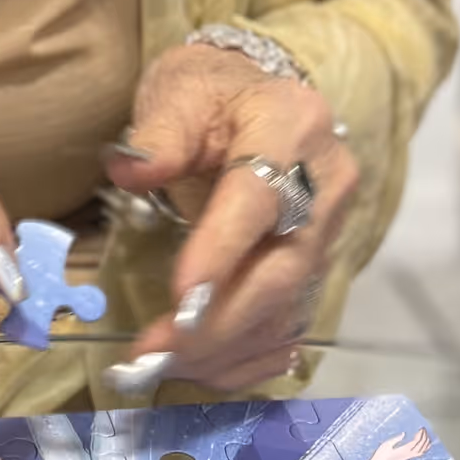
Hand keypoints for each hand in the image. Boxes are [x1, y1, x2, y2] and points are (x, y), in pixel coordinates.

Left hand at [104, 42, 357, 393]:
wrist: (258, 100)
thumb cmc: (211, 94)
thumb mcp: (179, 92)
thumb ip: (158, 134)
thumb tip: (129, 170)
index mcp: (293, 129)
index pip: (259, 199)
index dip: (222, 252)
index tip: (181, 298)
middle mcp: (326, 188)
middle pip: (283, 271)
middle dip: (219, 322)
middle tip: (155, 350)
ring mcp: (329, 235)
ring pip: (286, 311)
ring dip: (223, 349)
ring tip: (159, 363)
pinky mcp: (317, 271)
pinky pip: (287, 328)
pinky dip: (243, 358)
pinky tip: (197, 367)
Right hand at [365, 428, 430, 459]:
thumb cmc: (381, 454)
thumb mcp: (386, 444)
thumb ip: (396, 439)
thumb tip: (403, 433)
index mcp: (403, 450)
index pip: (416, 442)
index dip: (420, 434)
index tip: (421, 427)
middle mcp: (408, 454)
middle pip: (421, 445)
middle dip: (424, 436)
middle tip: (424, 428)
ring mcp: (409, 457)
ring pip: (422, 450)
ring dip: (426, 442)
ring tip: (427, 434)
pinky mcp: (408, 458)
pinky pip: (420, 454)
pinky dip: (425, 449)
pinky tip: (426, 445)